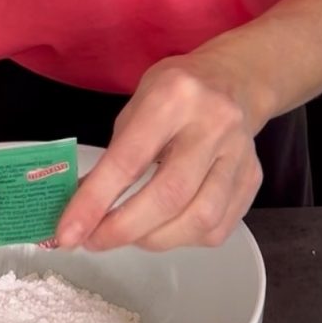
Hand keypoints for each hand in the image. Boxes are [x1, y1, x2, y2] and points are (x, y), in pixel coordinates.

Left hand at [55, 52, 265, 250]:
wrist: (235, 80)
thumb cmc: (176, 93)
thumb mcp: (136, 106)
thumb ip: (112, 157)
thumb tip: (81, 210)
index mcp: (174, 97)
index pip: (129, 161)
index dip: (94, 203)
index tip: (68, 233)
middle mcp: (213, 124)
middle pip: (168, 197)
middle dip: (123, 229)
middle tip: (92, 242)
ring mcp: (239, 154)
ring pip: (198, 220)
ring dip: (153, 239)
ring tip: (129, 235)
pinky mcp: (252, 179)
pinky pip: (218, 229)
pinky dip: (182, 239)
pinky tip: (164, 228)